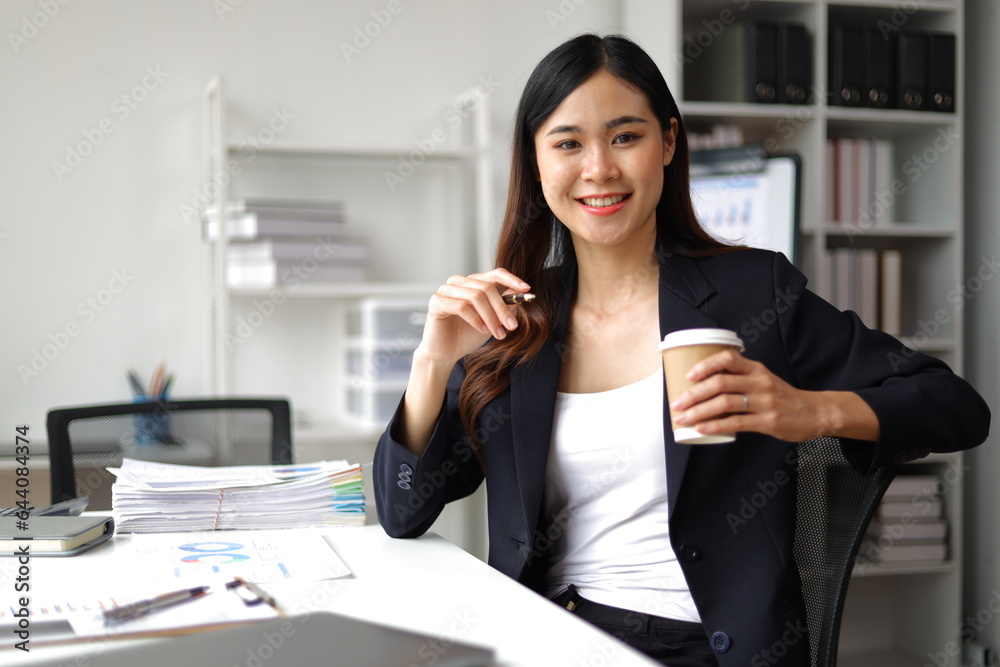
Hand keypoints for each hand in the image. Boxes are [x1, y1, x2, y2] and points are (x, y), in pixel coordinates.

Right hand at [416, 268, 530, 366]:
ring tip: (498, 333)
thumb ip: (503, 304)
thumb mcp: (492, 320)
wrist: (445, 354)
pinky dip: (476, 320)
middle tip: (512, 326)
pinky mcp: (437, 302)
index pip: (495, 274)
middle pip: (487, 287)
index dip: (512, 279)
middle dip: (502, 308)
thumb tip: (520, 293)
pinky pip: (461, 307)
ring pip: (475, 296)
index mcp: (472, 283)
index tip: (526, 290)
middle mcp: (458, 282)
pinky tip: (482, 330)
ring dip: (491, 317)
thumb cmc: (467, 336)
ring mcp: (446, 291)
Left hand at [669, 350, 843, 442]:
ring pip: (724, 403)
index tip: (689, 375)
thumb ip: (740, 379)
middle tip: (677, 404)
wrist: (815, 412)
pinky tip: (702, 428)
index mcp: (756, 369)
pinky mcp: (767, 421)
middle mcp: (759, 382)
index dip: (705, 365)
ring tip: (683, 419)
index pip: (727, 359)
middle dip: (693, 394)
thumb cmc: (783, 397)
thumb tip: (705, 386)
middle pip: (720, 383)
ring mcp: (764, 402)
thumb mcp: (764, 379)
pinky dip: (715, 425)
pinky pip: (736, 422)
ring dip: (699, 411)